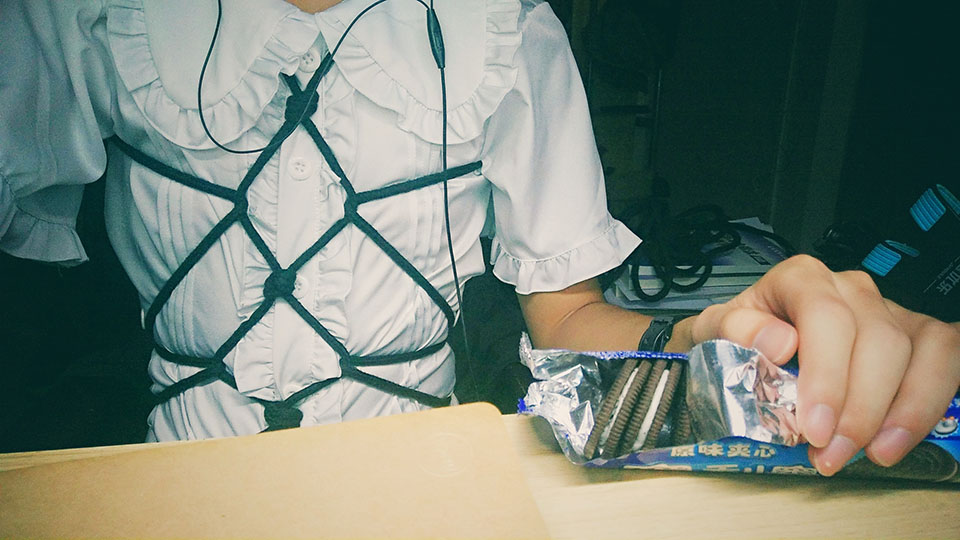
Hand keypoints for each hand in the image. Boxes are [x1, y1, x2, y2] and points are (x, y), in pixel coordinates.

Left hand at [686, 254, 959, 474]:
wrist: (743, 343)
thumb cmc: (736, 337)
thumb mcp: (713, 331)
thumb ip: (732, 329)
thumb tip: (779, 341)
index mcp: (801, 279)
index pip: (826, 316)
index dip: (827, 374)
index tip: (814, 425)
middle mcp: (850, 289)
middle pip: (878, 339)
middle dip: (859, 408)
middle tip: (832, 452)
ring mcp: (888, 310)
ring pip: (918, 351)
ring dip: (899, 412)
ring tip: (868, 454)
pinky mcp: (915, 336)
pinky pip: (945, 358)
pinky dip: (928, 402)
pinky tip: (898, 438)